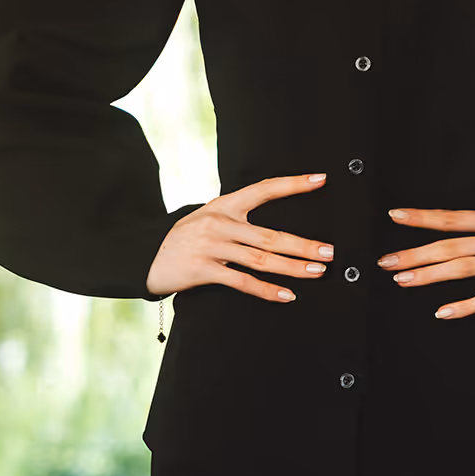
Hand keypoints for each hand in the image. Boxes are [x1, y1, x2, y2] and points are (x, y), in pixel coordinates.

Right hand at [146, 172, 332, 301]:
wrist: (145, 256)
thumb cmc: (183, 238)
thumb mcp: (207, 217)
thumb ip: (236, 219)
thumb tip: (272, 230)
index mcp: (224, 204)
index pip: (264, 189)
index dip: (293, 185)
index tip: (321, 180)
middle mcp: (220, 222)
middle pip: (271, 235)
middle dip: (303, 244)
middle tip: (330, 252)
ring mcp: (212, 246)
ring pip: (261, 259)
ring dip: (293, 267)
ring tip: (317, 272)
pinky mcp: (204, 269)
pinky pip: (242, 281)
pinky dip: (267, 290)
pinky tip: (287, 295)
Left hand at [377, 201, 474, 319]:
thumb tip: (473, 212)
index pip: (452, 217)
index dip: (422, 217)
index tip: (395, 217)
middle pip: (449, 247)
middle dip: (415, 253)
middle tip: (386, 261)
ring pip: (462, 270)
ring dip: (429, 276)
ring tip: (402, 280)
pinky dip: (465, 306)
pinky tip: (442, 312)